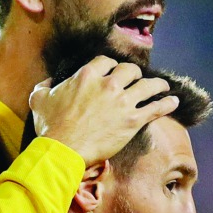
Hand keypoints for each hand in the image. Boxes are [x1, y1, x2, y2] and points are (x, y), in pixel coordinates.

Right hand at [28, 56, 176, 164]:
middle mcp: (108, 84)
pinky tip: (173, 102)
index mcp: (86, 76)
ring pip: (147, 85)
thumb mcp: (39, 101)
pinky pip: (156, 108)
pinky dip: (166, 104)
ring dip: (156, 85)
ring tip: (162, 87)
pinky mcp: (132, 120)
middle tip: (137, 80)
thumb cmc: (50, 128)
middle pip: (129, 70)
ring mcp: (122, 102)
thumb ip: (43, 87)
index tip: (113, 71)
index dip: (111, 65)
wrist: (63, 151)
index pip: (105, 61)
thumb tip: (47, 82)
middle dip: (134, 74)